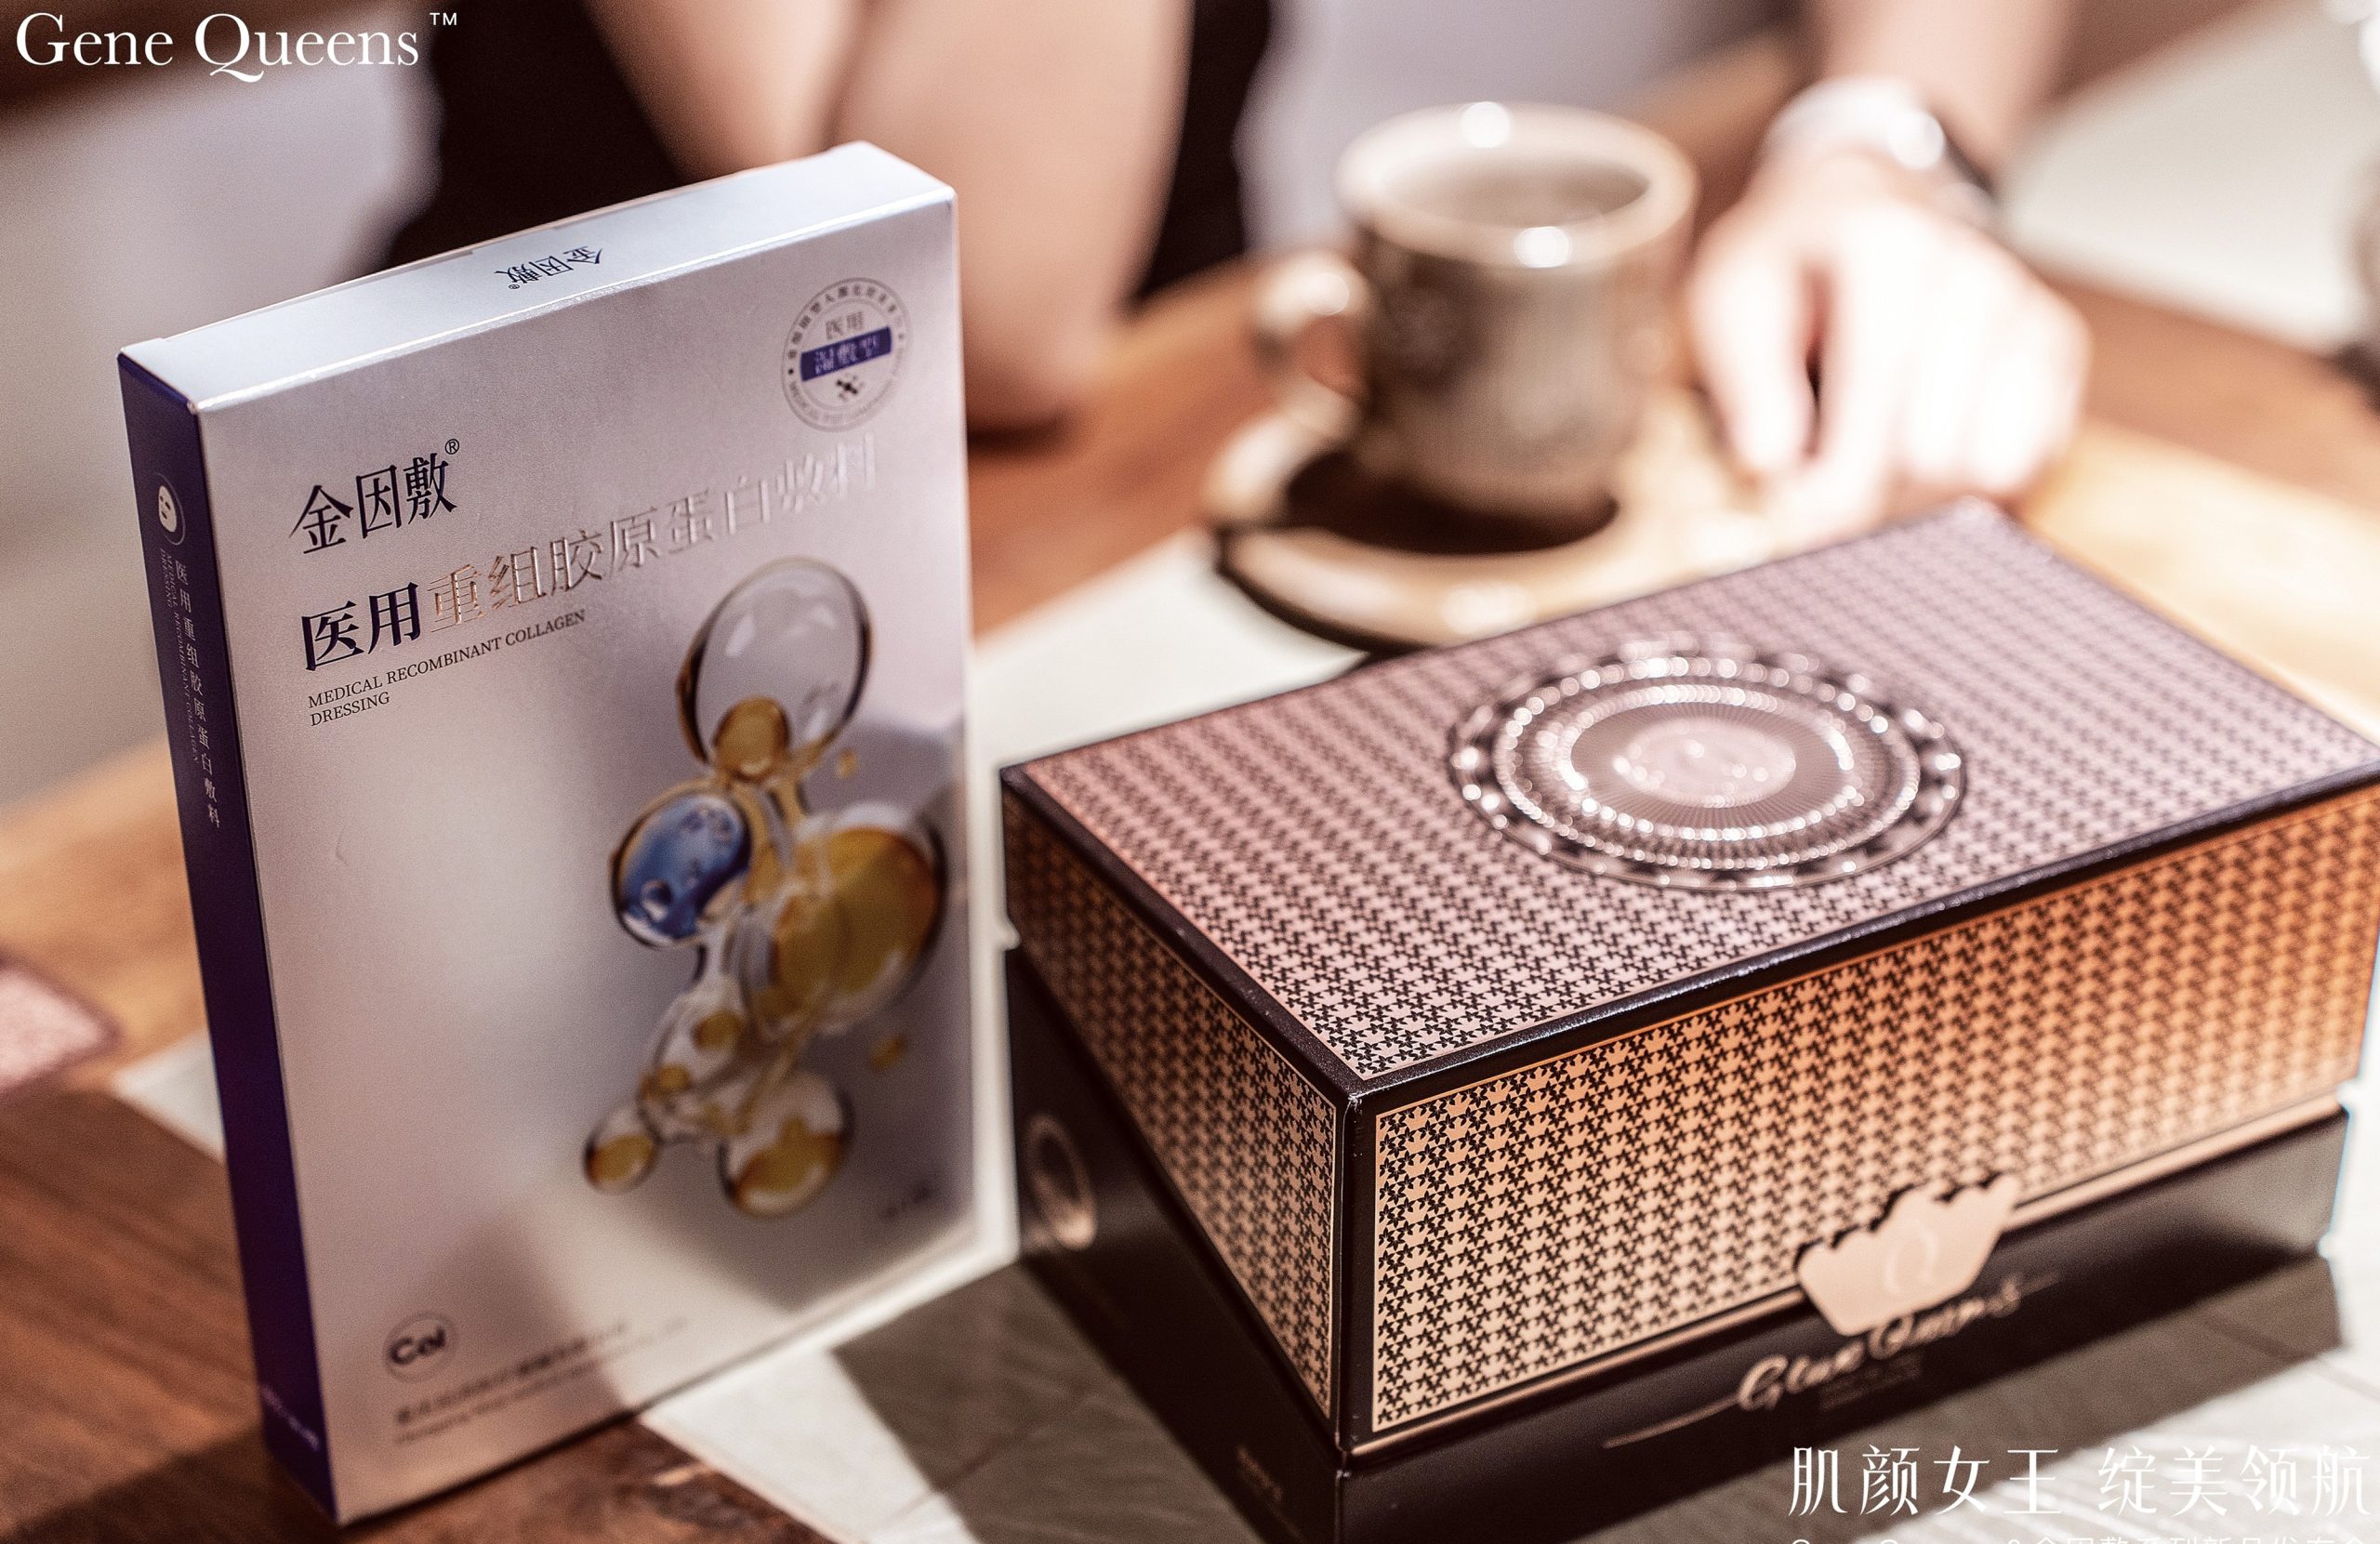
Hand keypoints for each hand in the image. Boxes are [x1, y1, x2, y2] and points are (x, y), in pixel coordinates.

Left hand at [1686, 146, 2087, 542]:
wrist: (1863, 208)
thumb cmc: (1789, 264)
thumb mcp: (1730, 299)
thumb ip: (1747, 383)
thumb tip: (1771, 464)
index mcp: (1893, 248)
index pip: (1878, 391)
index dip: (1836, 479)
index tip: (1799, 519)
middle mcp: (1977, 272)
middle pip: (1934, 449)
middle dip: (1869, 485)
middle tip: (1821, 475)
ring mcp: (2028, 310)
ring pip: (1985, 469)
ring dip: (1918, 490)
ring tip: (1869, 449)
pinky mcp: (2058, 351)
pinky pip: (2025, 463)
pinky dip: (1967, 478)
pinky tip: (1919, 441)